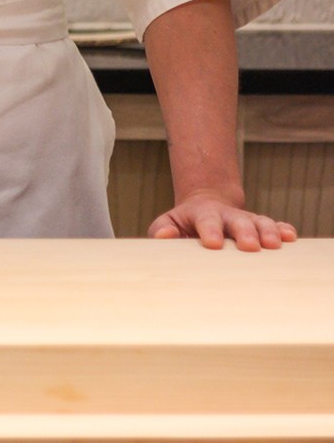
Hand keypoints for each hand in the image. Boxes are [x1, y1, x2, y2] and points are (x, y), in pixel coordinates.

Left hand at [149, 190, 296, 250]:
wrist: (206, 206)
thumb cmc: (185, 223)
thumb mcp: (169, 222)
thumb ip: (162, 229)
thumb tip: (164, 235)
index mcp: (203, 214)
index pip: (206, 221)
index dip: (210, 230)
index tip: (213, 243)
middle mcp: (228, 216)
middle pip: (238, 221)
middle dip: (245, 233)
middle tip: (250, 246)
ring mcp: (246, 219)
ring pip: (260, 222)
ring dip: (268, 232)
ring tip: (274, 245)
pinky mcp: (260, 226)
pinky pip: (275, 226)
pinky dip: (283, 230)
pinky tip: (290, 237)